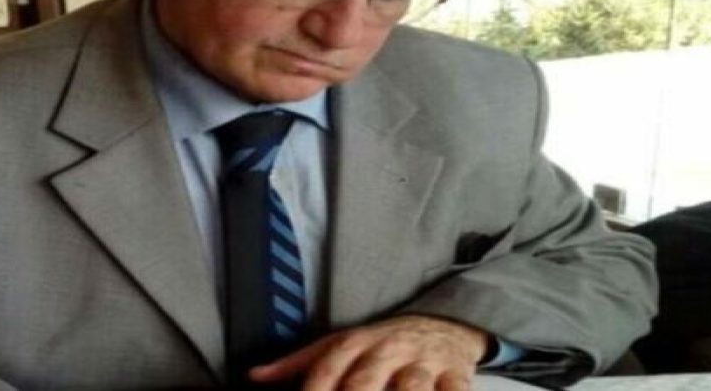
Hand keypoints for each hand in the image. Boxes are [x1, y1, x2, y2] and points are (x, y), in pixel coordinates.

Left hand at [249, 314, 487, 390]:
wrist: (441, 325)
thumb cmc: (382, 344)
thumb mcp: (340, 344)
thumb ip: (299, 363)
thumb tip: (255, 376)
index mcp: (356, 342)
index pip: (329, 366)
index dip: (316, 389)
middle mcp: (388, 349)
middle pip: (366, 379)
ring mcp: (423, 362)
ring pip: (411, 387)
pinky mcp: (455, 374)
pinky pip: (454, 390)